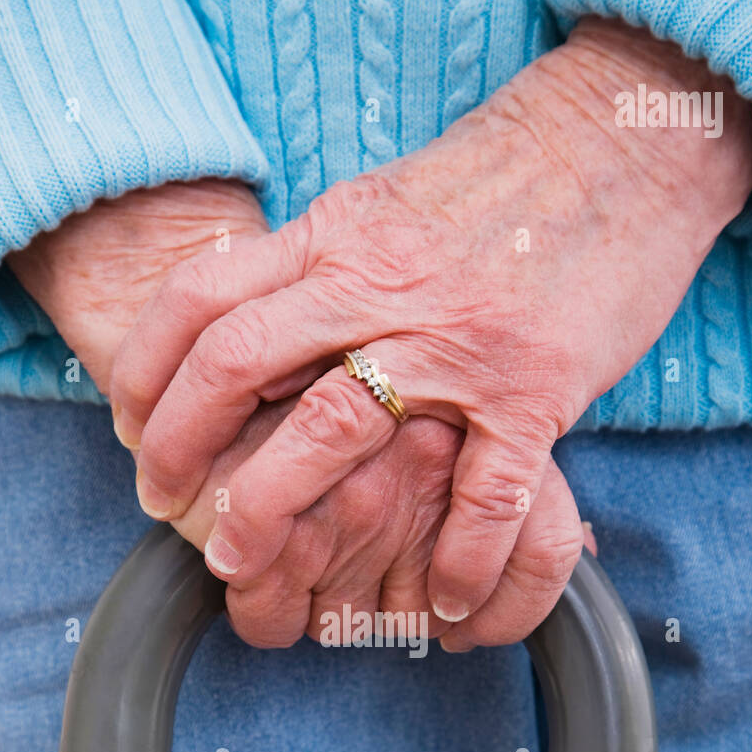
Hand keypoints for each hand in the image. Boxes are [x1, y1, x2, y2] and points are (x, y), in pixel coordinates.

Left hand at [8, 171, 587, 648]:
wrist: (622, 148)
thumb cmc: (499, 188)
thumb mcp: (381, 207)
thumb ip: (319, 265)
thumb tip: (248, 315)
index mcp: (337, 237)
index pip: (202, 297)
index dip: (146, 370)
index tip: (128, 426)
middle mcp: (379, 284)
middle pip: (239, 362)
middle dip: (179, 447)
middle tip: (164, 510)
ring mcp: (456, 339)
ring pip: (332, 426)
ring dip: (270, 508)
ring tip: (244, 569)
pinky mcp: (534, 387)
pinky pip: (485, 492)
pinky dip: (460, 560)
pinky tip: (443, 604)